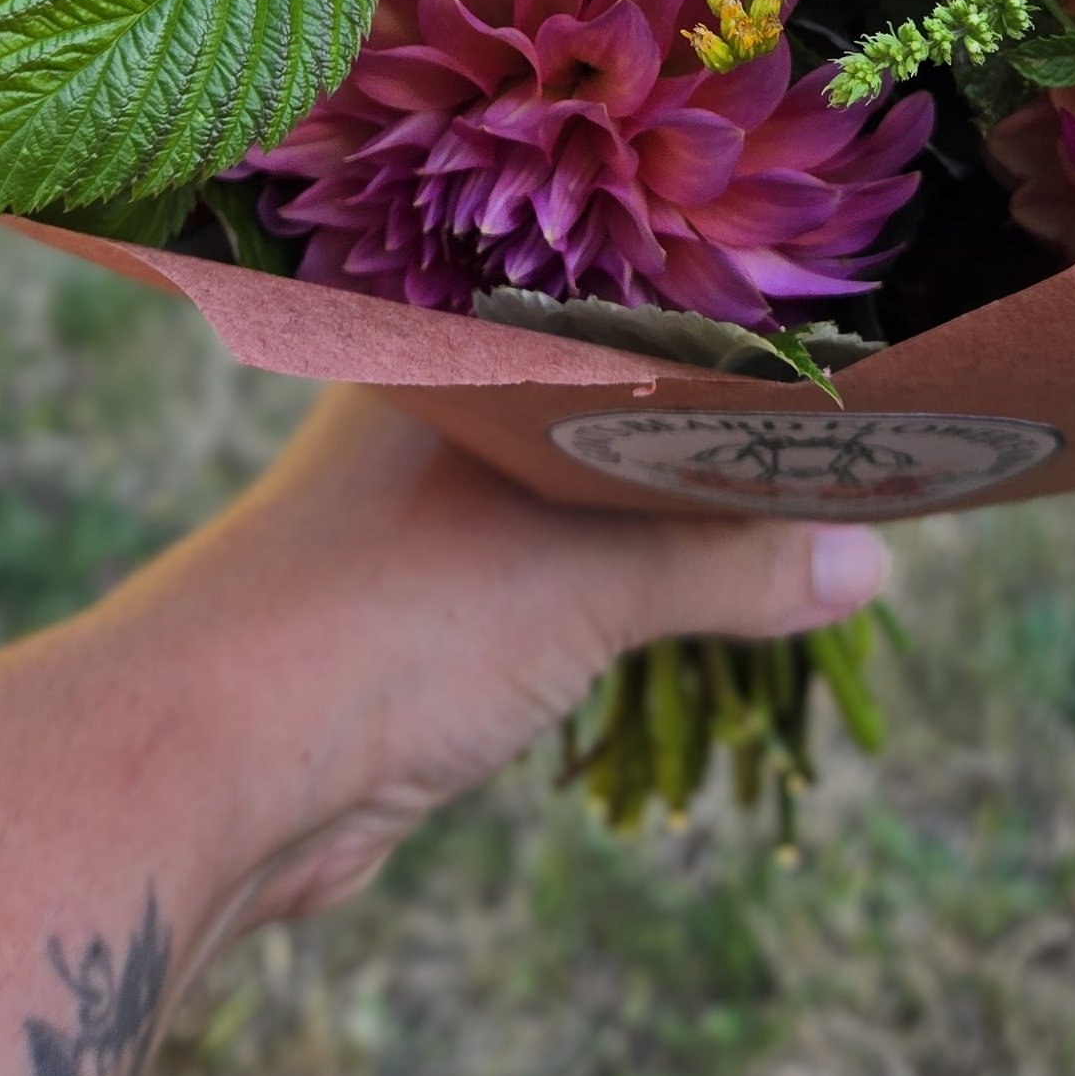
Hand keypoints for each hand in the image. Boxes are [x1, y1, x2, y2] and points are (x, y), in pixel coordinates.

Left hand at [94, 387, 891, 930]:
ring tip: (812, 520)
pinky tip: (714, 604)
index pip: (618, 300)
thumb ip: (727, 562)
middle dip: (720, 436)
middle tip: (861, 439)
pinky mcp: (426, 615)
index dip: (730, 323)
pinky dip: (633, 597)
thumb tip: (871, 560)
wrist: (204, 775)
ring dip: (679, 527)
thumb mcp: (585, 580)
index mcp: (455, 346)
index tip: (850, 343)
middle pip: (613, 406)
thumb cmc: (382, 624)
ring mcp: (427, 514)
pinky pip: (560, 582)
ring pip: (586, 500)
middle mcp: (438, 409)